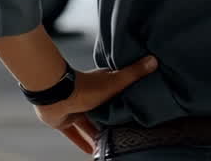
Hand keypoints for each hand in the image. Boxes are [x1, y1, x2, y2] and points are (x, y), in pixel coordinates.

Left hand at [32, 56, 159, 154]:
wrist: (57, 95)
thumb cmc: (86, 87)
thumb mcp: (115, 81)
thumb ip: (134, 73)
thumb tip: (153, 59)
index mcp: (101, 85)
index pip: (115, 91)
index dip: (123, 97)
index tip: (133, 106)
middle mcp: (89, 97)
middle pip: (102, 109)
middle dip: (110, 119)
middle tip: (123, 130)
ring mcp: (76, 109)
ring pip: (89, 124)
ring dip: (97, 133)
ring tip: (110, 143)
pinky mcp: (65, 120)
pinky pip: (75, 134)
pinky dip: (82, 142)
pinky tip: (90, 150)